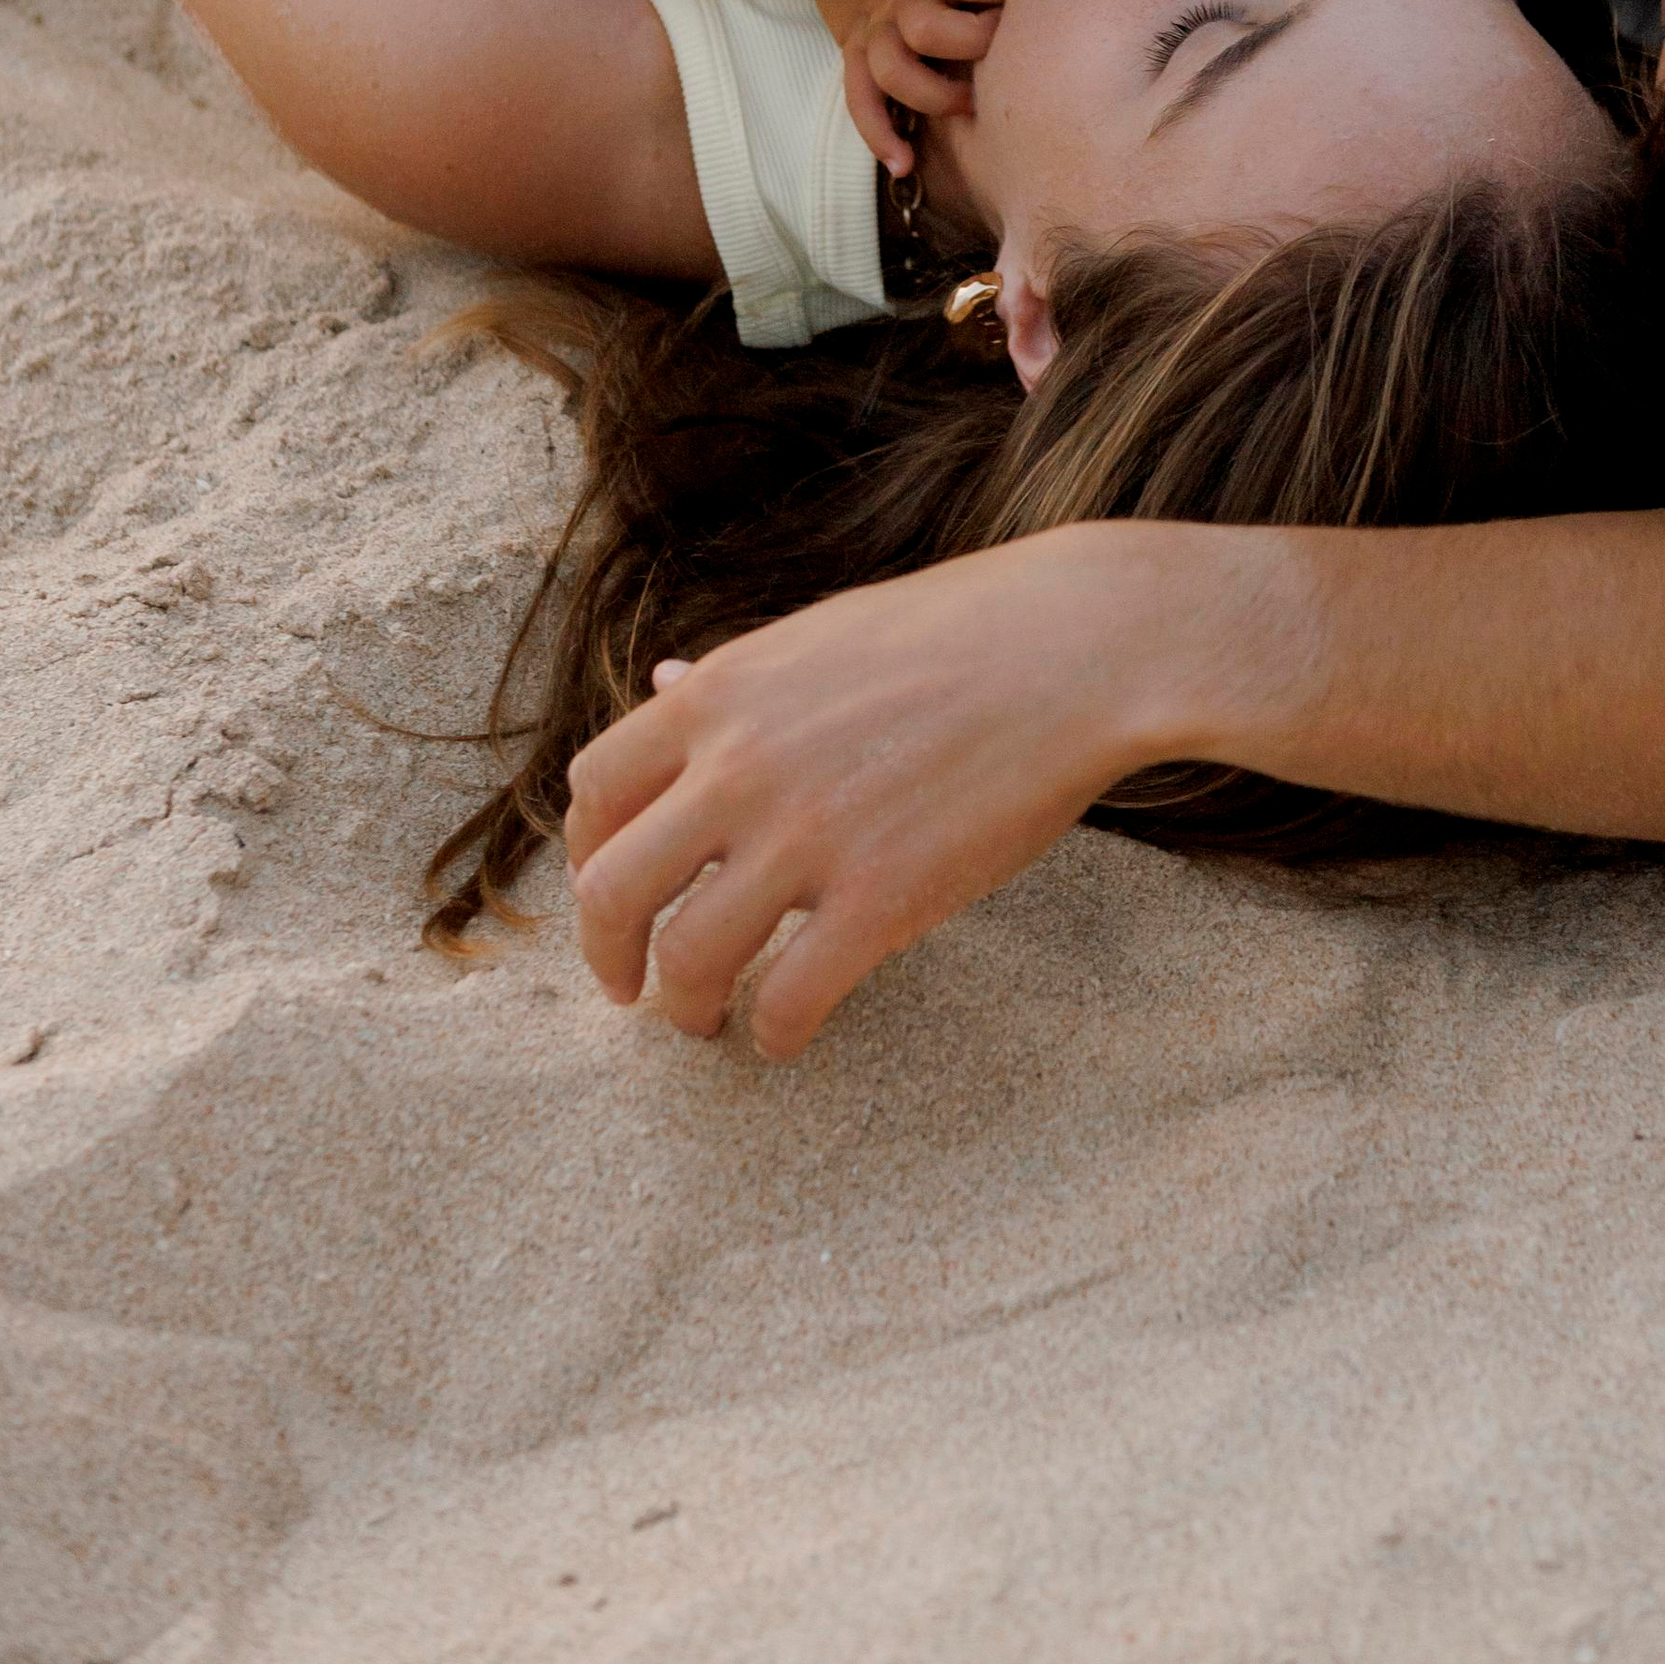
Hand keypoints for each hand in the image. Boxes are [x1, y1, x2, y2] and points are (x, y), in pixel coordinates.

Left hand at [561, 530, 1179, 1056]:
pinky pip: (788, 999)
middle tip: (628, 988)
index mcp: (720, 695)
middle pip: (611, 889)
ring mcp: (808, 837)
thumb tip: (663, 680)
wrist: (1076, 646)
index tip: (614, 889)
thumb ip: (737, 679)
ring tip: (706, 1019)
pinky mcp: (881, 899)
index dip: (589, 854)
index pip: (595, 790)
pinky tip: (786, 1033)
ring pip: (688, 960)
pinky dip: (773, 1032)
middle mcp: (740, 768)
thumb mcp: (822, 634)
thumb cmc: (960, 630)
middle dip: (607, 956)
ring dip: (684, 1007)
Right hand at [795, 0, 1032, 170]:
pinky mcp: (852, 50)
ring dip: (931, 96)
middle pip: (929, 29)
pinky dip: (877, 133)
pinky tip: (904, 164)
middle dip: (972, 46)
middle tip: (1003, 52)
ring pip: (892, 70)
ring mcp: (875, 26)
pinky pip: (858, 97)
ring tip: (965, 107)